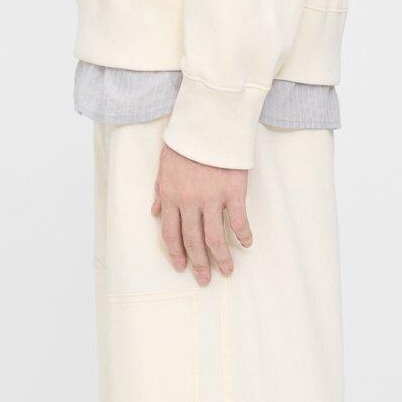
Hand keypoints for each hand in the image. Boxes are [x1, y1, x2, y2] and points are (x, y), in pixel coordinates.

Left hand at [151, 143, 252, 286]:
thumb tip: (154, 212)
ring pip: (214, 238)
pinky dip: (243, 235)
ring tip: (226, 271)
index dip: (175, 253)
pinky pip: (238, 221)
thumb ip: (159, 191)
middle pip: (192, 241)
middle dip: (198, 264)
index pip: (170, 234)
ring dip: (221, 258)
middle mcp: (189, 202)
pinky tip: (247, 244)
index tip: (181, 267)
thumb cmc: (186, 141)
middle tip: (204, 279)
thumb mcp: (164, 165)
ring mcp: (211, 198)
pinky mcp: (233, 192)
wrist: (209, 122)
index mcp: (170, 196)